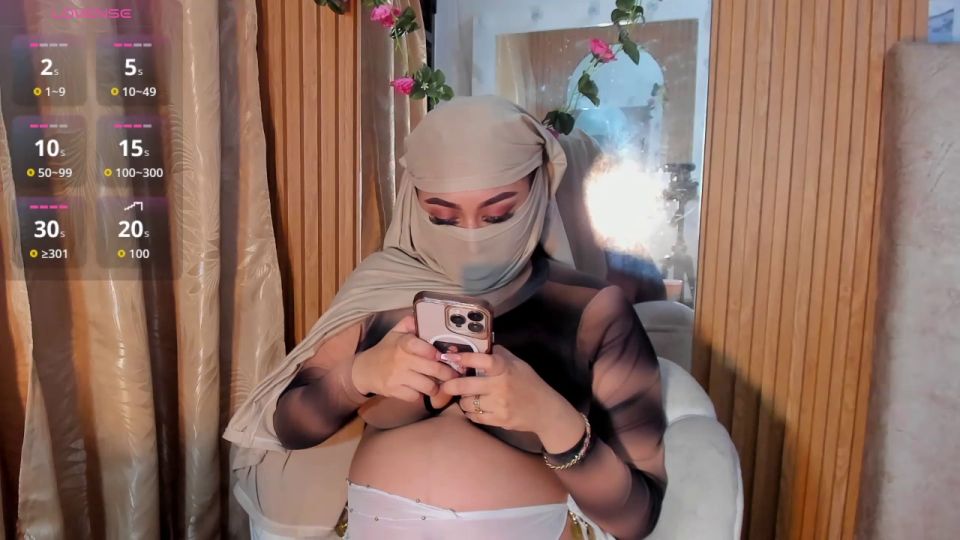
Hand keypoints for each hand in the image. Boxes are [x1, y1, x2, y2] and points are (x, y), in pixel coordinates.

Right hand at [352, 315, 461, 402]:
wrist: (365, 370)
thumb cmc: (386, 350)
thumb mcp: (396, 332)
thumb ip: (411, 323)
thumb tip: (426, 316)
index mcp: (402, 343)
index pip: (422, 347)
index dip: (436, 352)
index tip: (445, 356)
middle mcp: (400, 360)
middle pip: (433, 369)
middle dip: (448, 373)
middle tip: (455, 374)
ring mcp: (397, 377)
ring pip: (427, 386)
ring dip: (436, 387)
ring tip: (439, 384)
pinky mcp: (394, 391)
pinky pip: (416, 397)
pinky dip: (421, 395)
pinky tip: (421, 390)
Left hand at [439, 345, 583, 451]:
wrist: (545, 410)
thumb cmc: (529, 383)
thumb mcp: (517, 364)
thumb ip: (499, 354)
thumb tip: (477, 345)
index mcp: (505, 368)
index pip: (482, 360)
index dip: (464, 358)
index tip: (451, 357)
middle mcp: (501, 385)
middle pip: (466, 385)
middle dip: (451, 385)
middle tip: (445, 384)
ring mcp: (499, 405)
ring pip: (467, 403)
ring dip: (463, 400)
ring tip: (467, 397)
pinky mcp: (499, 420)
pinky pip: (474, 417)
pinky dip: (471, 412)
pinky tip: (474, 408)